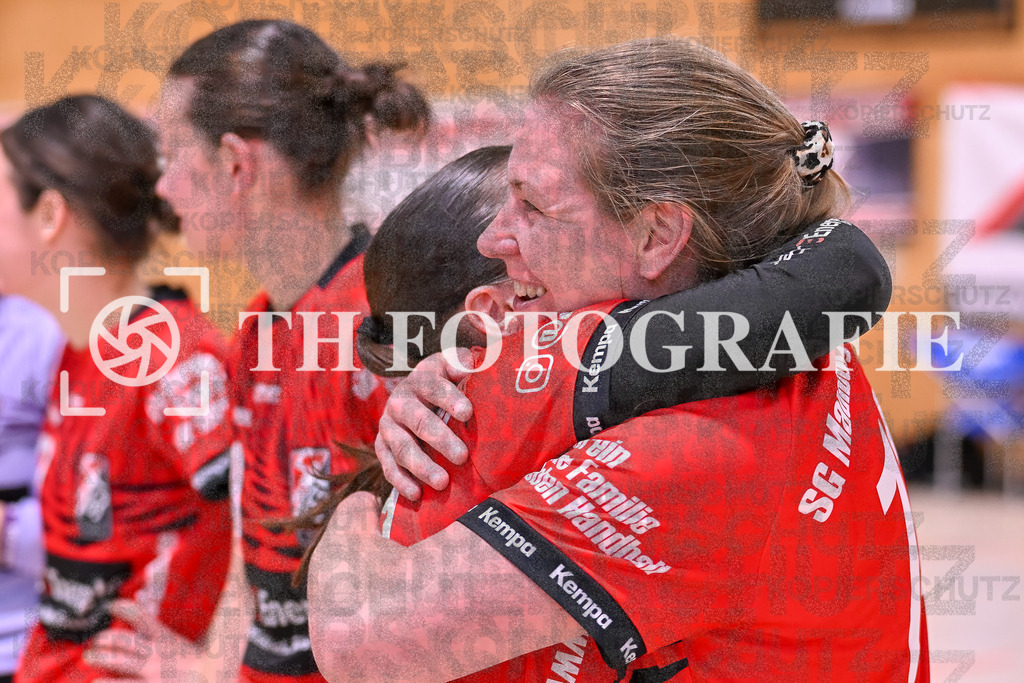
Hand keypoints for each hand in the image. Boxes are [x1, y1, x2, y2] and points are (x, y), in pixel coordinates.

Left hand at [84, 600, 206, 681]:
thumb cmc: (207, 666)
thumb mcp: (201, 640)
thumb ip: (184, 622)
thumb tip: (157, 597)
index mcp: (168, 640)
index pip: (143, 618)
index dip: (125, 609)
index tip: (112, 606)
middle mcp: (158, 656)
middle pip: (124, 642)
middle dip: (106, 638)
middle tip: (97, 639)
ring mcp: (152, 676)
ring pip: (118, 664)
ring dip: (101, 659)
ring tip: (90, 657)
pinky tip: (96, 682)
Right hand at [375, 350, 474, 500]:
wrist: (416, 396)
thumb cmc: (446, 383)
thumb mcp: (453, 366)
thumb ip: (463, 362)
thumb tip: (472, 364)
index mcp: (420, 379)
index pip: (434, 386)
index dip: (449, 398)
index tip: (467, 413)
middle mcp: (400, 401)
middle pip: (419, 421)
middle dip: (440, 439)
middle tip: (462, 456)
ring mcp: (388, 426)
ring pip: (402, 447)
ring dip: (421, 466)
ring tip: (442, 482)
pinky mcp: (382, 447)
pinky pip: (388, 466)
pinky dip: (401, 481)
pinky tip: (417, 495)